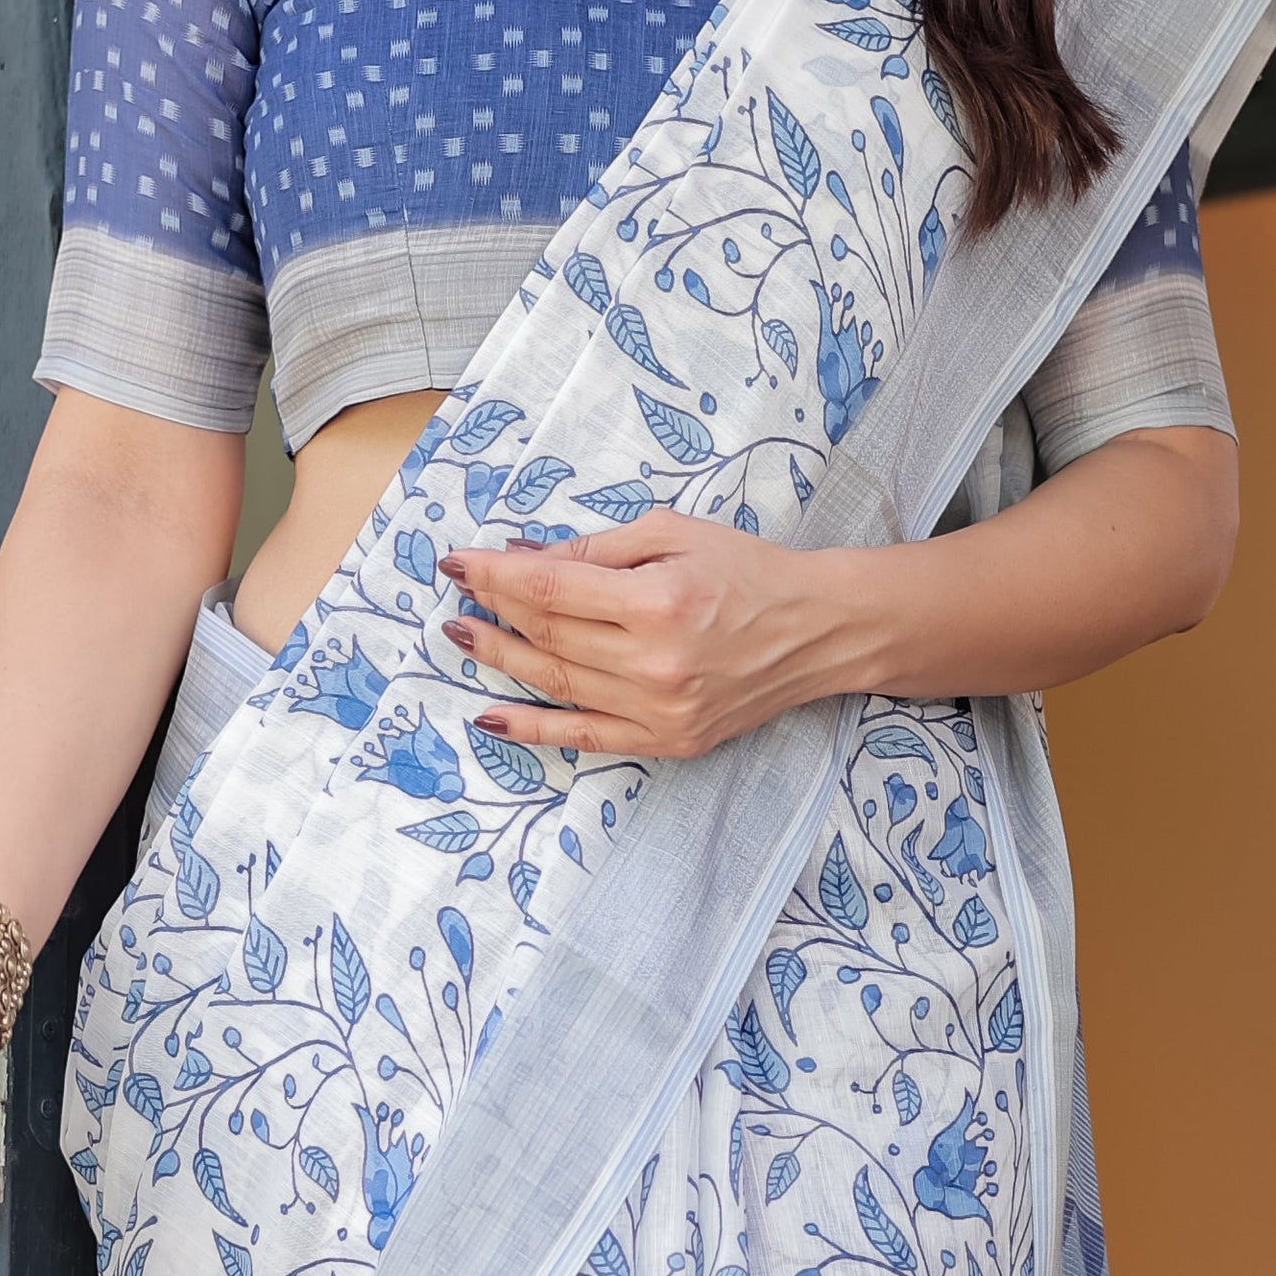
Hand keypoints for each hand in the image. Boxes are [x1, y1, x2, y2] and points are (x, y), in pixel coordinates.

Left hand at [439, 511, 845, 759]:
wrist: (817, 630)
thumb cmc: (748, 570)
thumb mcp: (674, 534)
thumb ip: (597, 550)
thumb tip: (523, 559)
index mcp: (657, 601)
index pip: (551, 589)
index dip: (494, 575)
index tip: (458, 562)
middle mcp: (654, 661)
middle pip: (548, 635)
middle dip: (493, 612)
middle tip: (458, 596)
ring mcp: (660, 709)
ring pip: (556, 683)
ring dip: (501, 661)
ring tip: (464, 639)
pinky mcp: (668, 740)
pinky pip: (585, 736)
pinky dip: (533, 728)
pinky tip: (490, 716)